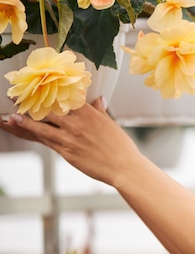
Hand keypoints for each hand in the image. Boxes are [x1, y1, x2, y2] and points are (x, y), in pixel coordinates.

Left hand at [0, 97, 141, 184]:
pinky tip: (20, 126)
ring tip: (11, 115)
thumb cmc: (121, 147)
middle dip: (34, 102)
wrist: (124, 167)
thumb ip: (100, 111)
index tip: (40, 86)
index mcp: (90, 113)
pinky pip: (44, 139)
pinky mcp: (66, 151)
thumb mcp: (111, 125)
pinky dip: (31, 132)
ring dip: (25, 119)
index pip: (66, 97)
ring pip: (42, 124)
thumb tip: (99, 99)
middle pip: (50, 108)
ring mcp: (70, 137)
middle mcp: (78, 122)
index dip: (51, 91)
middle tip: (19, 98)